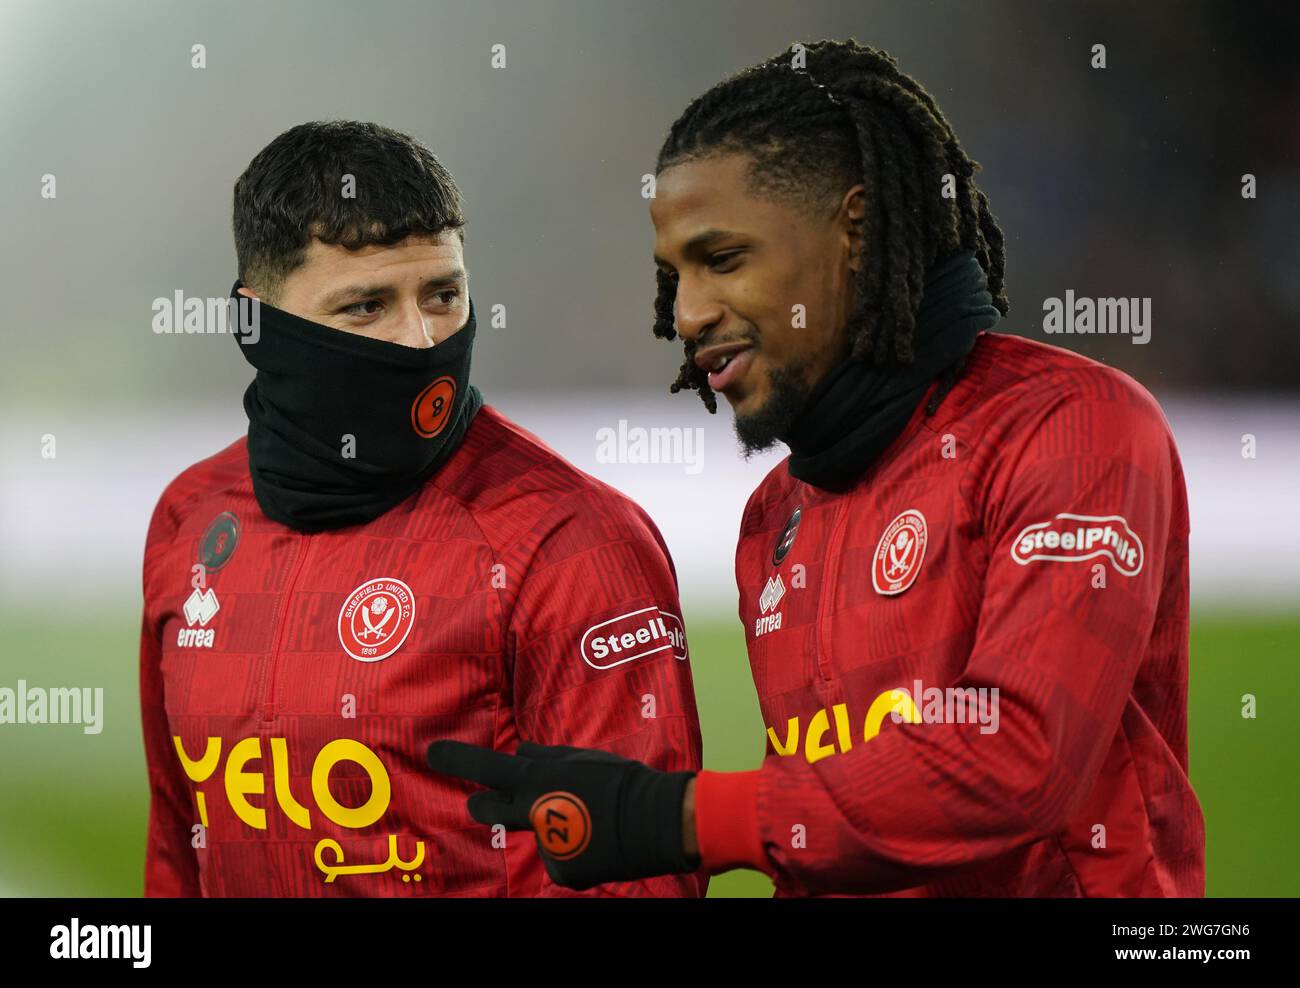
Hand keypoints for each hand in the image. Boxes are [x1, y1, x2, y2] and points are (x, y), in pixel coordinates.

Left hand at [426, 740, 697, 889]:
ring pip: (537, 833)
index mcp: (538, 779)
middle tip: (492, 802)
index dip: (455, 759)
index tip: (432, 752)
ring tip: (592, 822)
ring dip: (554, 829)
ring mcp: (545, 845)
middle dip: (485, 804)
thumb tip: (519, 756)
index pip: (485, 766)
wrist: (656, 822)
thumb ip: (544, 759)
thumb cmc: (621, 782)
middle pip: (489, 808)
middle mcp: (533, 813)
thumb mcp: (580, 759)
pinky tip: (597, 844)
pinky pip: (560, 858)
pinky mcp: (562, 870)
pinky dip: (574, 853)